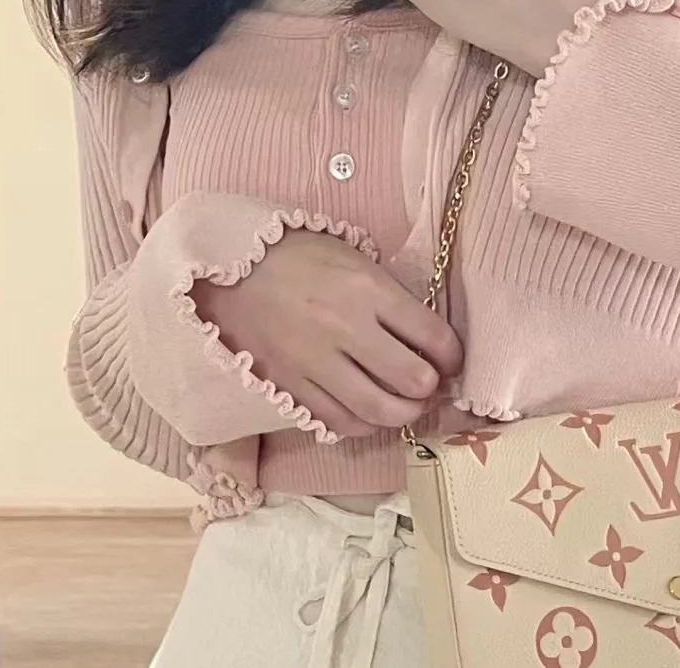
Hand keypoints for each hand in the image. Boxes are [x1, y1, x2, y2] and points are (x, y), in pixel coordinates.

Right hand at [191, 229, 462, 437]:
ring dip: (403, 413)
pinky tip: (368, 412)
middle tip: (429, 383)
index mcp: (368, 289)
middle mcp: (346, 328)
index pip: (433, 336)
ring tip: (406, 405)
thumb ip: (388, 295)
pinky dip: (362, 423)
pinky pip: (338, 421)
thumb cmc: (295, 256)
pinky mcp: (289, 385)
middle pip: (412, 380)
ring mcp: (315, 362)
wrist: (225, 268)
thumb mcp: (351, 256)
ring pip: (378, 410)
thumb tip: (424, 335)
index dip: (453, 356)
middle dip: (431, 387)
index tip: (451, 360)